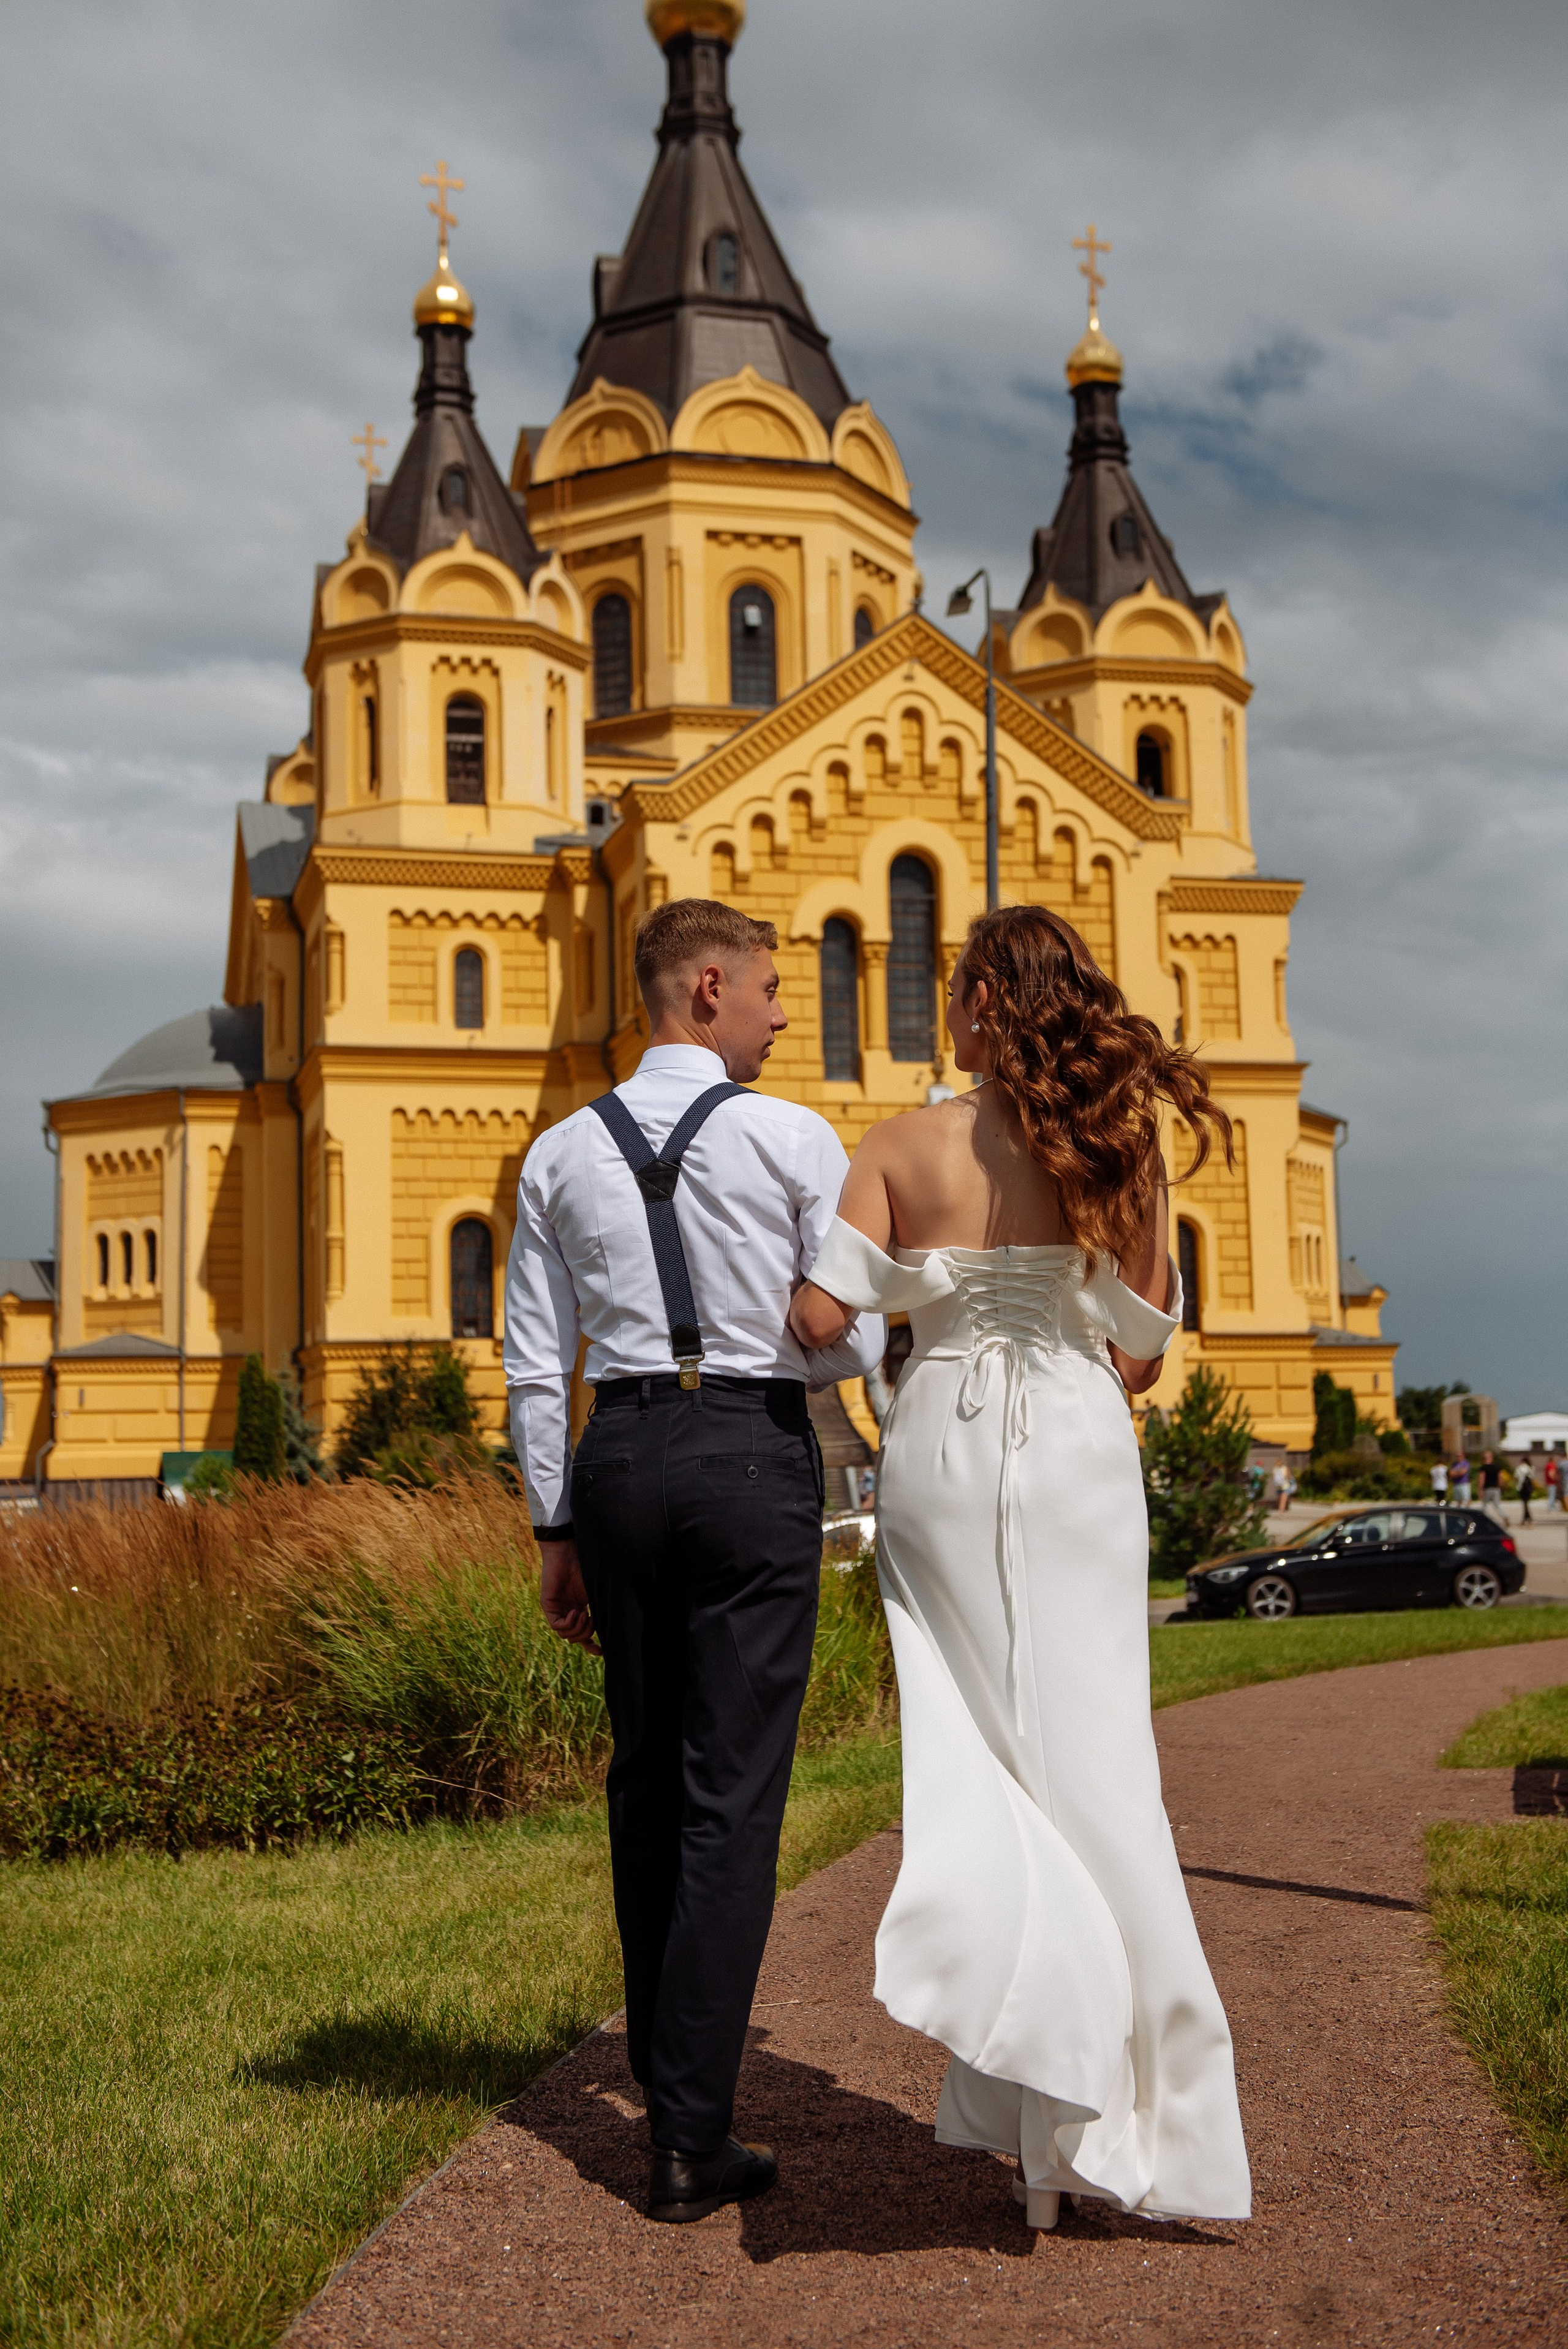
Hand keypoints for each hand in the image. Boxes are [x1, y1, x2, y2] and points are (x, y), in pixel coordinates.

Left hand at [539, 1539, 600, 1655]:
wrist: (570, 1553)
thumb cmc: (585, 1568)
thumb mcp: (595, 1594)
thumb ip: (600, 1611)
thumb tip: (609, 1630)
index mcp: (579, 1609)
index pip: (582, 1633)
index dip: (590, 1645)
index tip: (601, 1652)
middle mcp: (567, 1611)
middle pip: (573, 1638)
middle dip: (586, 1635)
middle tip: (593, 1622)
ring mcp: (557, 1609)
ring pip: (565, 1635)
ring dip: (578, 1629)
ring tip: (585, 1616)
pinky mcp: (548, 1605)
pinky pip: (557, 1626)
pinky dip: (569, 1623)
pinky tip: (576, 1612)